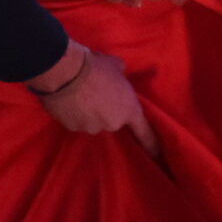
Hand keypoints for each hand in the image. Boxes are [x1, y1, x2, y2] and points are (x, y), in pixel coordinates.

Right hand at [28, 43, 158, 156]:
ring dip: (88, 112)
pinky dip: (73, 113)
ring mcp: (91, 127)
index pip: (144, 131)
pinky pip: (75, 121)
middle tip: (97, 93)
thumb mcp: (116, 66)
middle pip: (112, 120)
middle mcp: (113, 123)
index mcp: (129, 110)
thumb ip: (121, 74)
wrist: (64, 72)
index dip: (150, 143)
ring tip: (80, 94)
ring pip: (92, 121)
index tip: (156, 155)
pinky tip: (68, 100)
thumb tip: (119, 70)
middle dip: (106, 110)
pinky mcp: (72, 128)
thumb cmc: (96, 67)